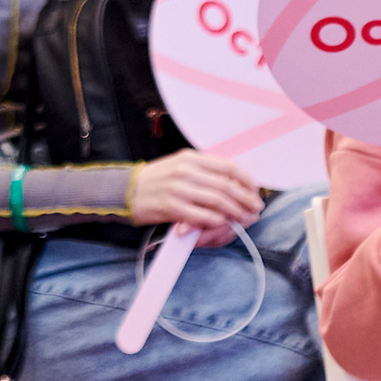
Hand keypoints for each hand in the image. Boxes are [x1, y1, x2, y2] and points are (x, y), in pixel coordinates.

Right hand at [127, 149, 263, 232]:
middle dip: (245, 199)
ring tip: (243, 218)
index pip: (227, 166)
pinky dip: (217, 220)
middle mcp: (185, 170)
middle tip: (255, 208)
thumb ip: (203, 170)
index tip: (255, 190)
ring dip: (235, 212)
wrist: (125, 191)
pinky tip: (223, 223)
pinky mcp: (171, 207)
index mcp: (190, 158)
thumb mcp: (179, 166)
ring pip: (217, 200)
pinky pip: (203, 215)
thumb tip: (232, 180)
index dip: (246, 179)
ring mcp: (178, 188)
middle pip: (226, 185)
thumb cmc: (155, 180)